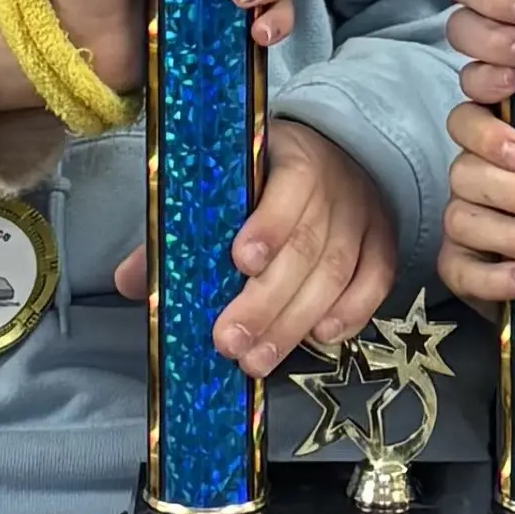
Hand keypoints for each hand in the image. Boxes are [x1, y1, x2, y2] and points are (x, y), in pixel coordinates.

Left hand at [110, 118, 395, 371]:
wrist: (334, 154)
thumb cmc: (264, 176)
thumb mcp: (224, 183)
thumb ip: (180, 227)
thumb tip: (131, 281)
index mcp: (289, 156)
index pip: (289, 187)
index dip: (268, 225)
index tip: (240, 262)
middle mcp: (334, 185)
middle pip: (307, 247)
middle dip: (266, 301)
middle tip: (229, 342)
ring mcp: (362, 215)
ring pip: (336, 273)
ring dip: (295, 322)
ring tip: (256, 359)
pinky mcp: (383, 242)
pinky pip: (375, 281)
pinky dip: (350, 312)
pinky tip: (320, 338)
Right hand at [437, 100, 514, 314]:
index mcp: (514, 131)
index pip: (476, 93)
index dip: (484, 81)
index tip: (513, 83)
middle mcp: (482, 169)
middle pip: (465, 162)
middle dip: (509, 183)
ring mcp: (469, 218)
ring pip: (462, 216)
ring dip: (511, 233)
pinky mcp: (465, 267)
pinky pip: (458, 269)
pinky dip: (494, 276)